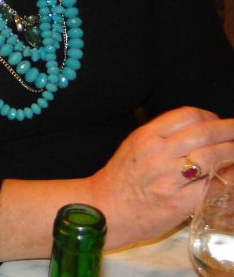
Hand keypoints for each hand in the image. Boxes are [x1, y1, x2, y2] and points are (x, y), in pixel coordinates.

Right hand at [88, 107, 233, 247]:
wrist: (105, 210)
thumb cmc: (121, 180)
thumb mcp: (134, 147)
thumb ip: (162, 137)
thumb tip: (197, 133)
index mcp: (146, 136)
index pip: (187, 116)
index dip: (209, 117)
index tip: (217, 124)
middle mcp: (158, 153)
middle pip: (205, 133)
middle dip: (230, 131)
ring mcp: (170, 178)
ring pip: (213, 156)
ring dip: (233, 152)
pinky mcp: (181, 202)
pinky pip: (213, 185)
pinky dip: (228, 178)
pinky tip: (231, 175)